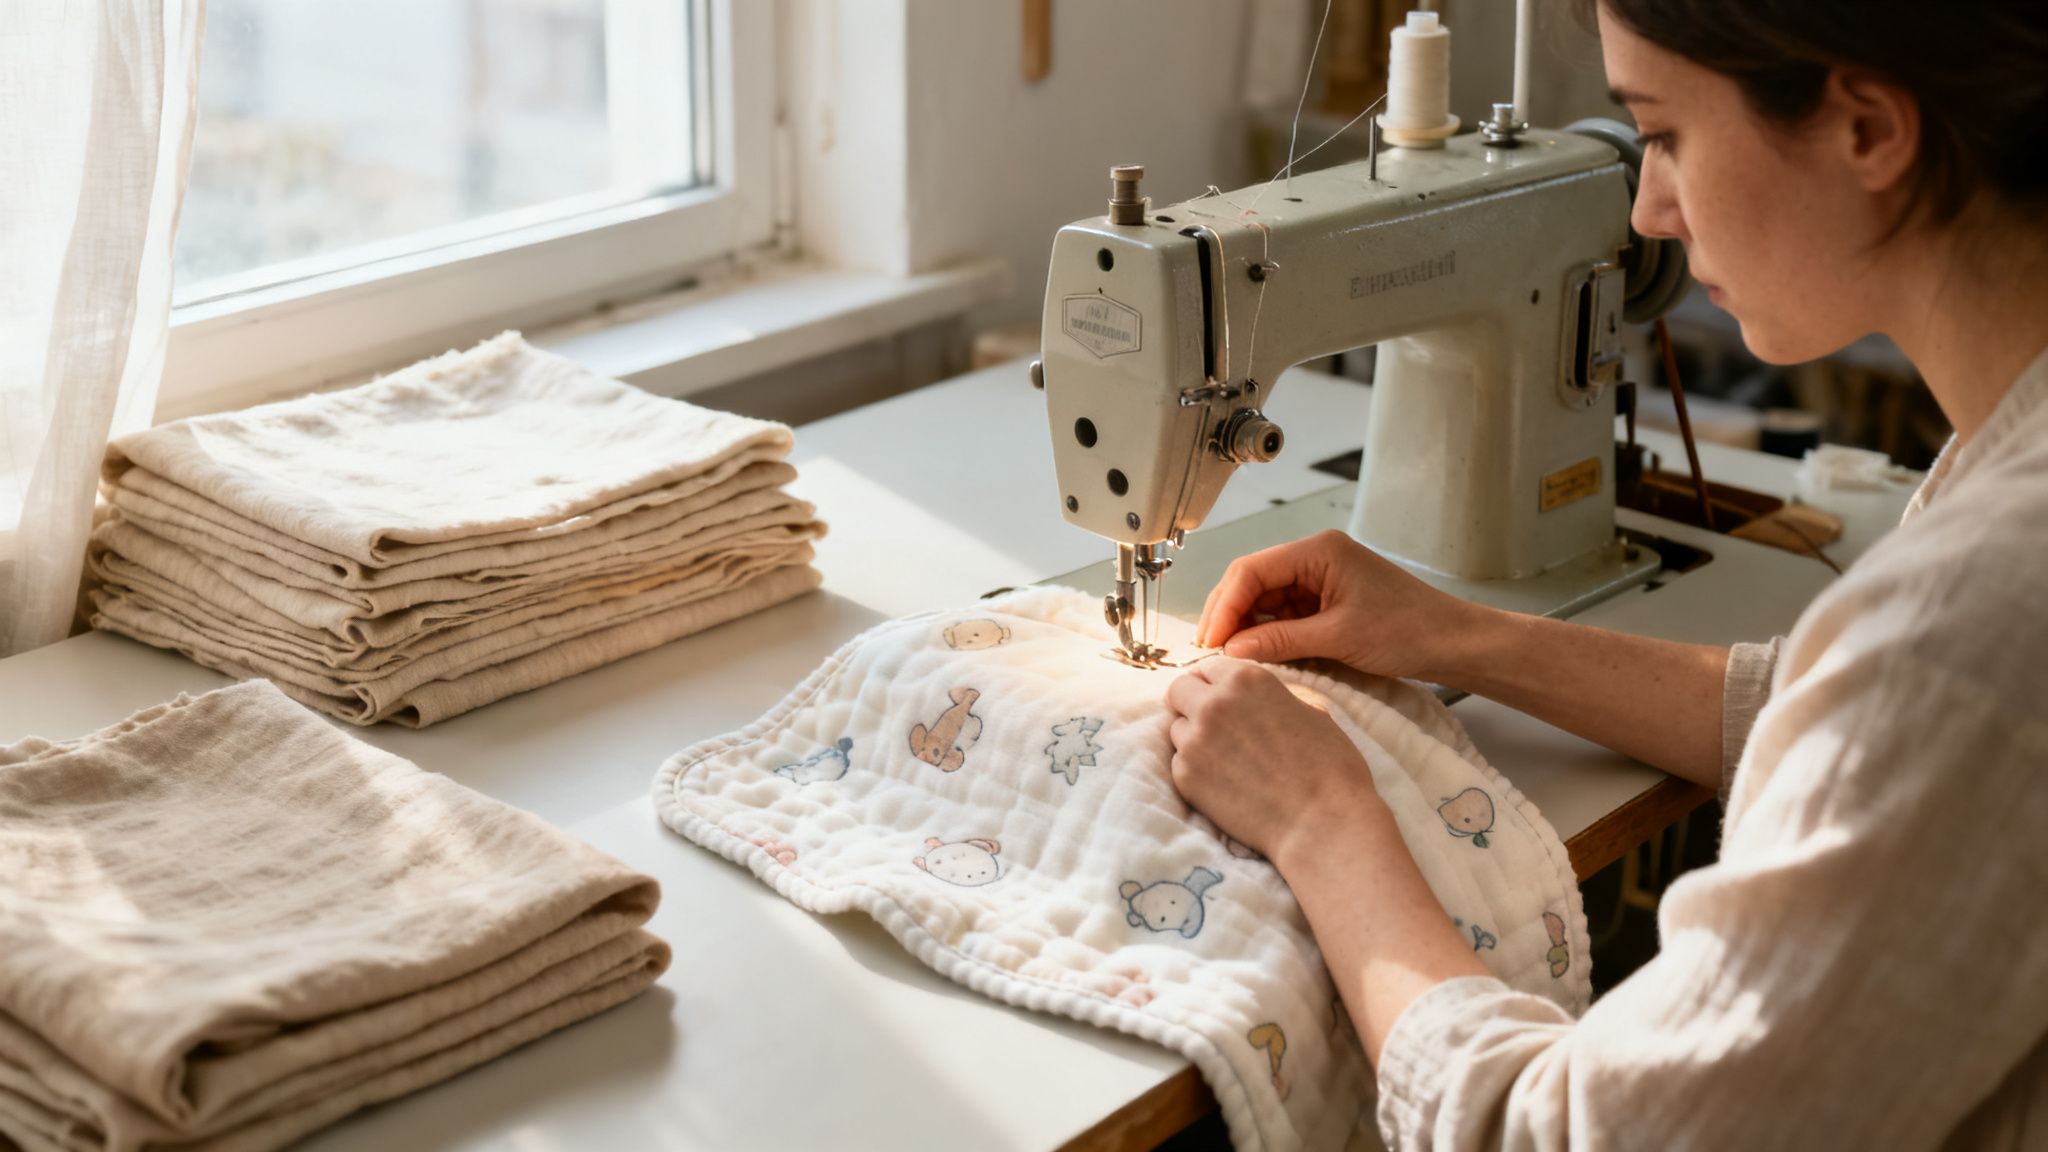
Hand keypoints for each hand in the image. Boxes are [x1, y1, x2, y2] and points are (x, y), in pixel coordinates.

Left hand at [1164, 657, 1384, 869]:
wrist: (1321, 822)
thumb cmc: (1329, 768)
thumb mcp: (1312, 713)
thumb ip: (1274, 699)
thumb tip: (1261, 702)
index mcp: (1247, 680)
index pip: (1207, 667)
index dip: (1212, 684)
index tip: (1215, 697)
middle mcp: (1214, 702)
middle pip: (1178, 690)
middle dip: (1190, 704)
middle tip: (1211, 727)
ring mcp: (1195, 739)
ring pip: (1177, 729)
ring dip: (1194, 739)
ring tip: (1227, 762)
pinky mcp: (1185, 776)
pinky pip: (1179, 764)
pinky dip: (1196, 772)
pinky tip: (1226, 786)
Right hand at [1195, 529, 1481, 681]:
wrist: (1452, 643)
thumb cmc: (1406, 631)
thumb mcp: (1338, 638)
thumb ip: (1281, 641)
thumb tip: (1231, 650)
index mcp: (1318, 551)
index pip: (1252, 570)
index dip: (1225, 606)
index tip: (1210, 642)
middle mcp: (1314, 558)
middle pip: (1252, 581)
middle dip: (1228, 615)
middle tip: (1210, 652)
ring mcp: (1319, 580)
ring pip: (1264, 600)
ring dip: (1245, 627)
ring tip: (1229, 658)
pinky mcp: (1324, 602)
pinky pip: (1283, 615)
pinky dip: (1267, 634)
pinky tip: (1255, 655)